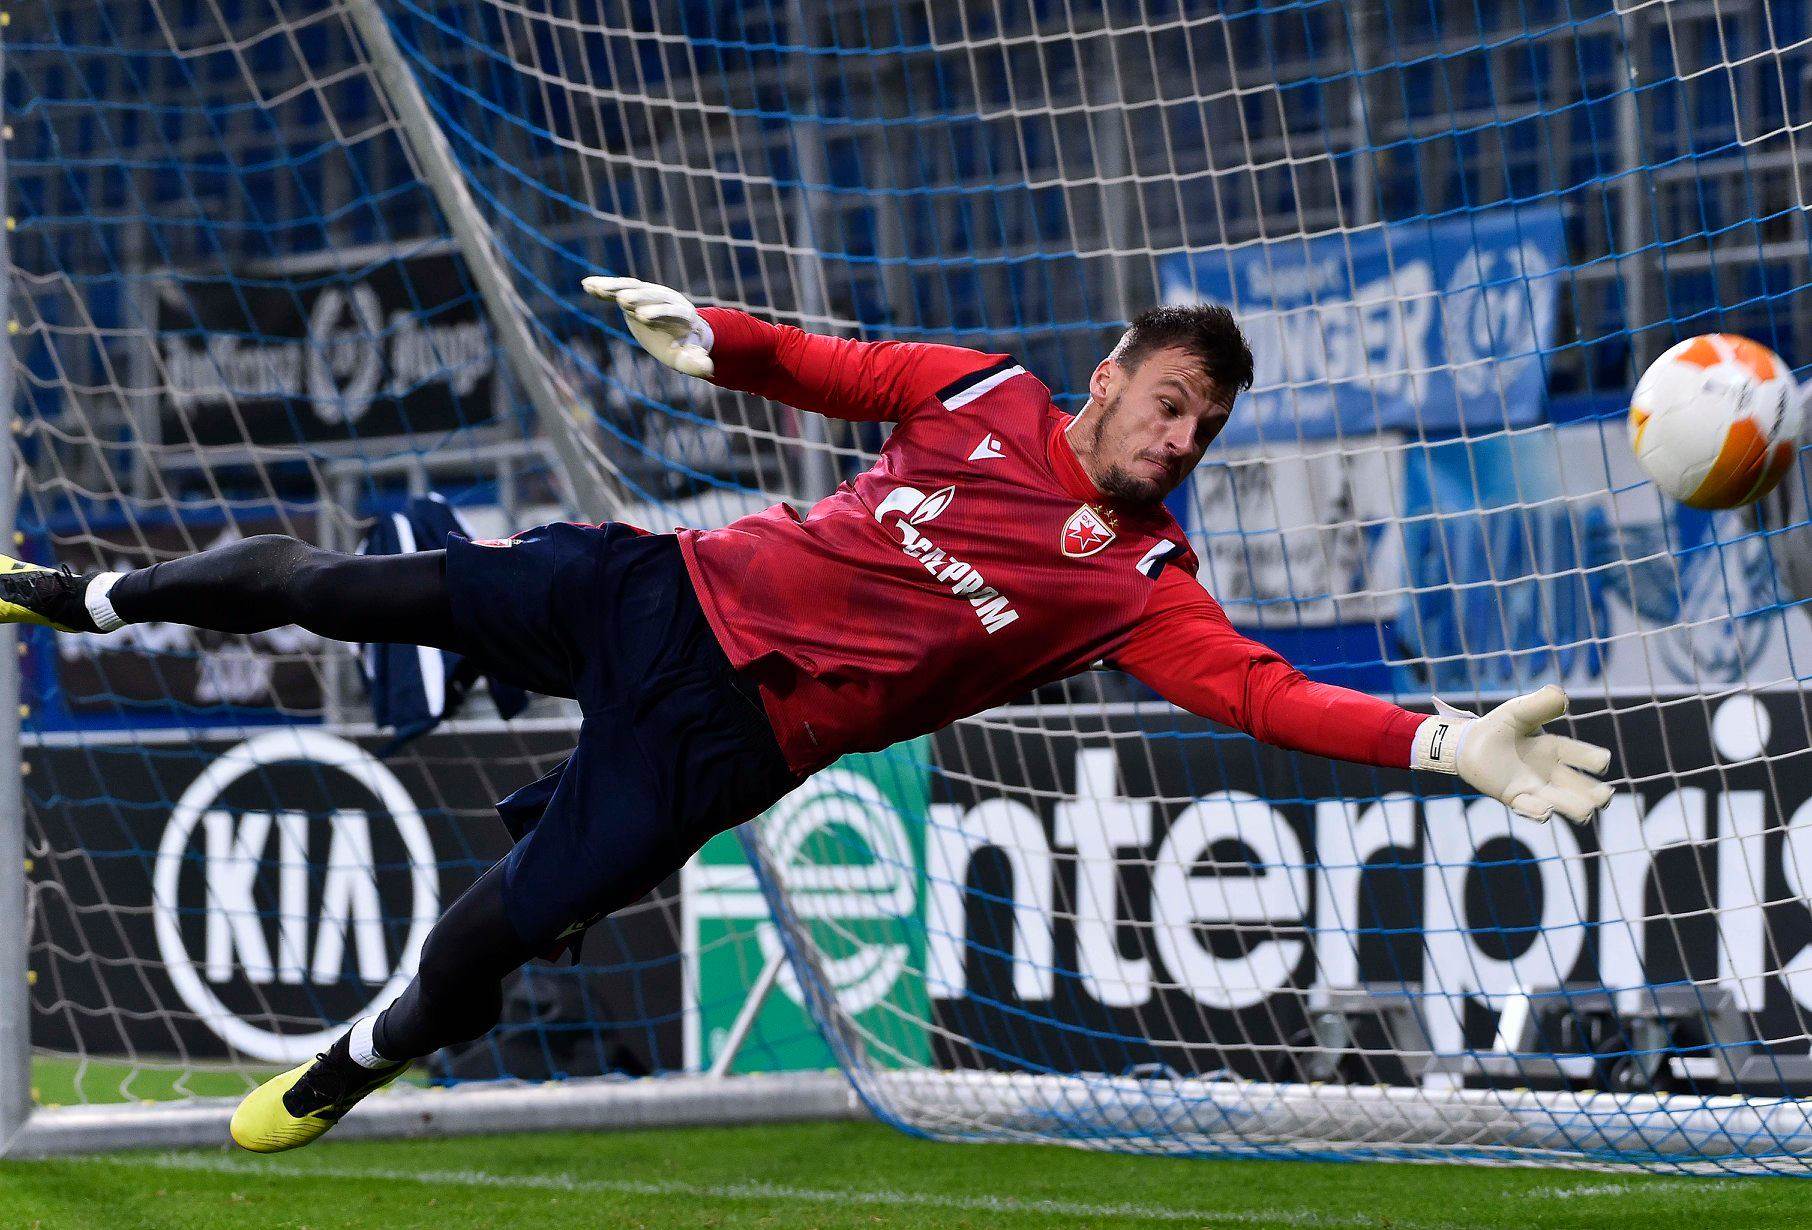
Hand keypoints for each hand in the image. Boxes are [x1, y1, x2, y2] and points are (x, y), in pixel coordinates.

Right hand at [581, 276, 714, 378]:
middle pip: (652, 295)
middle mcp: (666, 299)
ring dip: (615, 288)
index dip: (659, 312)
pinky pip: (618, 288)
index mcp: (682, 314)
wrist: (682, 329)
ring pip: (633, 287)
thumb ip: (696, 362)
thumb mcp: (689, 357)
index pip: (672, 311)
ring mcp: (650, 294)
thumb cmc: (685, 347)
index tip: (643, 316)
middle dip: (638, 297)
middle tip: (624, 300)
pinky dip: (604, 287)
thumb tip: (709, 370)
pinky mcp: (635, 293)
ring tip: (596, 288)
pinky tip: (586, 285)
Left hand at [1413, 684, 1613, 823]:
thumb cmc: (1499, 726)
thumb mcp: (1519, 711)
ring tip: (1585, 812)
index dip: (1591, 758)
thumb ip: (1539, 705)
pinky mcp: (1513, 797)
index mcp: (1555, 748)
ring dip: (1571, 806)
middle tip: (1604, 798)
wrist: (1469, 744)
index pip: (1579, 754)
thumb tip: (1561, 695)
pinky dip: (1535, 811)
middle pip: (1577, 786)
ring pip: (1558, 801)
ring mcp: (1533, 787)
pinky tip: (1544, 811)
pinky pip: (1527, 808)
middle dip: (1592, 793)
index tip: (1603, 761)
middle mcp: (1550, 772)